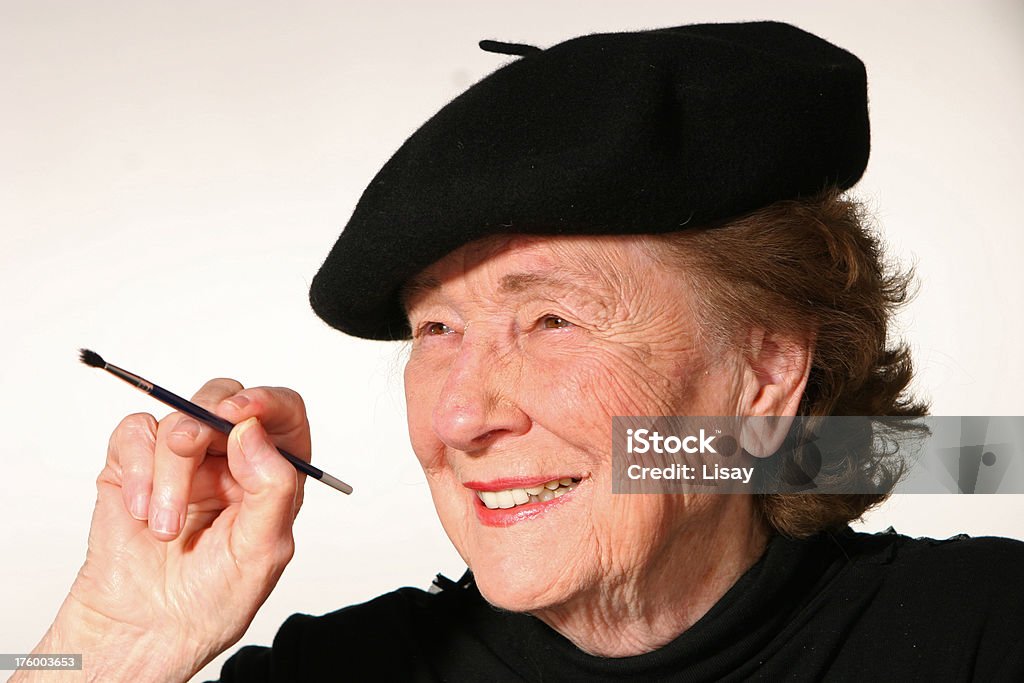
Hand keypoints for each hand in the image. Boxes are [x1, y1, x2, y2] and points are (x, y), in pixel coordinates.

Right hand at [25, 380, 308, 681]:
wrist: (144, 629)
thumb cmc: (211, 598)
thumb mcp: (262, 551)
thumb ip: (272, 488)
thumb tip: (251, 431)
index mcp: (271, 473)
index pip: (283, 414)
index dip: (267, 401)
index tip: (242, 411)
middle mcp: (230, 458)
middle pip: (226, 398)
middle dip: (206, 420)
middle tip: (190, 446)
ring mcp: (182, 459)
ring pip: (179, 419)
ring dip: (169, 472)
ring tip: (164, 528)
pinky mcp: (136, 464)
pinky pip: (134, 432)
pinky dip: (136, 469)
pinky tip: (140, 513)